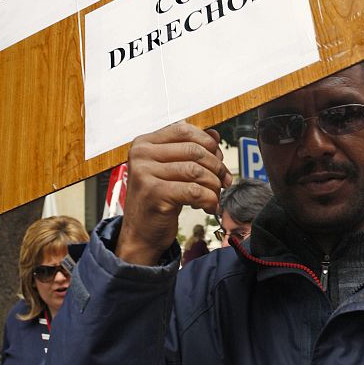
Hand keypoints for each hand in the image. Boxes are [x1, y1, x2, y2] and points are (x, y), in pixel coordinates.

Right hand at [117, 122, 231, 264]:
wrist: (140, 234)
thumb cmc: (157, 200)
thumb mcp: (171, 170)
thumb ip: (189, 150)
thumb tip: (214, 135)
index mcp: (144, 143)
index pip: (184, 130)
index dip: (207, 143)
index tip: (218, 158)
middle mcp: (141, 155)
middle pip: (193, 150)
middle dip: (216, 166)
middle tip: (223, 181)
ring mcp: (145, 173)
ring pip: (196, 170)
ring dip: (214, 185)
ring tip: (215, 196)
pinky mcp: (154, 194)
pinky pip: (194, 191)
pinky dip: (209, 199)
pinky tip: (209, 206)